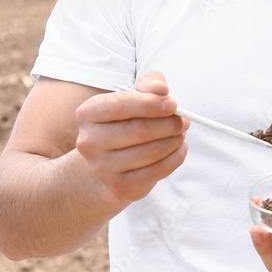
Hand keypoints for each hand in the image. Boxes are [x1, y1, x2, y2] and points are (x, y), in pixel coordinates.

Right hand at [75, 70, 188, 202]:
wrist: (110, 159)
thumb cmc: (127, 119)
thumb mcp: (135, 94)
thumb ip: (149, 84)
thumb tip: (161, 89)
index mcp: (88, 113)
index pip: (120, 105)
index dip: (151, 104)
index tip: (173, 104)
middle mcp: (89, 142)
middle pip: (139, 130)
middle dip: (169, 124)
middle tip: (184, 120)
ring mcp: (102, 168)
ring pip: (151, 152)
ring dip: (174, 140)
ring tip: (180, 133)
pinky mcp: (120, 186)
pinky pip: (157, 171)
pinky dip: (175, 158)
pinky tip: (179, 148)